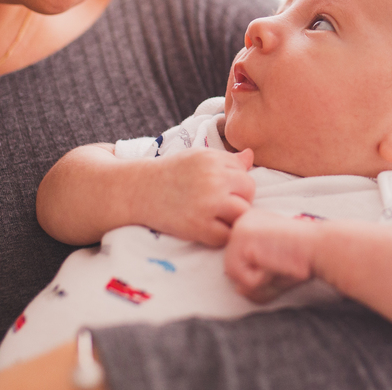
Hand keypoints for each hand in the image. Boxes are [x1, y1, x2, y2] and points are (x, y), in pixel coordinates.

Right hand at [134, 147, 254, 246]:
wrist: (141, 191)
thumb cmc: (173, 172)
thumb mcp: (198, 157)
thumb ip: (226, 159)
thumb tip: (251, 156)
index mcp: (213, 159)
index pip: (245, 172)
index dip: (235, 181)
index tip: (220, 186)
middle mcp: (212, 179)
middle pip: (249, 191)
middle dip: (239, 197)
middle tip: (220, 202)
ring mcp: (207, 204)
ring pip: (242, 213)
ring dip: (233, 217)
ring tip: (217, 215)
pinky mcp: (199, 227)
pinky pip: (226, 235)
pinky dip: (220, 235)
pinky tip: (207, 227)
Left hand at [224, 208, 319, 302]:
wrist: (321, 247)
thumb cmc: (304, 259)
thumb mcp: (274, 269)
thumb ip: (255, 278)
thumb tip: (238, 289)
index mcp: (250, 224)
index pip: (239, 264)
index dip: (262, 273)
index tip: (283, 259)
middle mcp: (241, 222)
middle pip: (232, 271)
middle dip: (258, 279)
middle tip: (282, 263)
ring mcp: (239, 229)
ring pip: (235, 277)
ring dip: (261, 281)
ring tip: (279, 262)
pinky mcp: (242, 239)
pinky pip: (244, 280)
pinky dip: (263, 281)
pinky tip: (276, 262)